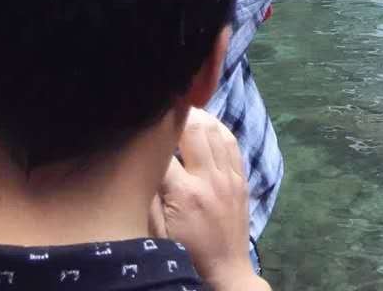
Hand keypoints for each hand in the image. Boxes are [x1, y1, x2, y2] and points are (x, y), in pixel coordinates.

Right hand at [151, 112, 266, 290]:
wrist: (225, 274)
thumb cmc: (186, 255)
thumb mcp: (157, 235)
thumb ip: (148, 198)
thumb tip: (142, 165)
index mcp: (184, 193)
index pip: (164, 148)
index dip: (151, 133)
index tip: (142, 123)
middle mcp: (209, 179)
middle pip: (195, 127)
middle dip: (178, 113)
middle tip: (163, 108)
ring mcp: (229, 177)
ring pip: (216, 130)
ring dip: (199, 116)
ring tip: (183, 111)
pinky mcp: (241, 179)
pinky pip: (232, 142)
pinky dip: (219, 128)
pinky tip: (207, 124)